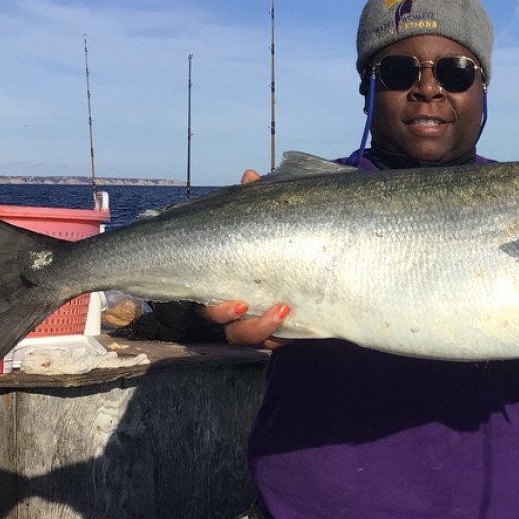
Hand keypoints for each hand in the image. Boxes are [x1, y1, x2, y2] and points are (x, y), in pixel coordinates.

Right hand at [204, 167, 291, 349]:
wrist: (314, 264)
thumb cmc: (279, 239)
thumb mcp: (270, 218)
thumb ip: (258, 201)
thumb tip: (251, 176)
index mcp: (223, 278)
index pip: (204, 293)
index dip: (211, 299)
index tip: (233, 295)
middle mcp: (234, 303)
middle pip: (219, 320)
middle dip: (229, 315)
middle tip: (246, 304)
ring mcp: (256, 320)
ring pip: (243, 336)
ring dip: (259, 328)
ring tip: (281, 309)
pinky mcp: (279, 331)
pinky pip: (273, 342)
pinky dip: (280, 335)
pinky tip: (296, 320)